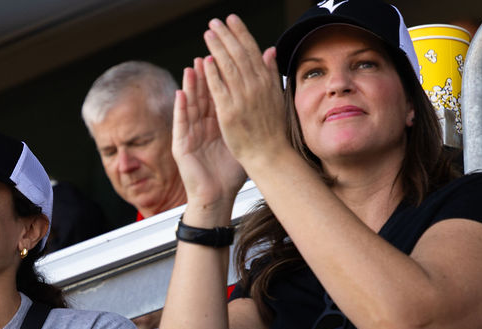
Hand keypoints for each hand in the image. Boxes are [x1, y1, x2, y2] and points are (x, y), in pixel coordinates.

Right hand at [172, 56, 247, 216]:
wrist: (217, 198)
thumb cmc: (231, 174)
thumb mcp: (244, 141)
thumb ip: (251, 119)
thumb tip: (265, 100)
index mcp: (216, 125)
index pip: (217, 95)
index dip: (221, 77)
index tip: (227, 58)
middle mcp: (201, 127)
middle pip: (202, 96)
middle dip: (204, 75)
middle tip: (207, 54)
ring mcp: (189, 136)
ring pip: (189, 106)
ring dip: (190, 86)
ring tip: (192, 67)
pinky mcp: (180, 147)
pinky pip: (180, 124)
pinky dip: (180, 108)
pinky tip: (180, 94)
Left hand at [201, 15, 286, 169]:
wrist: (269, 155)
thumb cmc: (272, 129)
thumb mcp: (276, 96)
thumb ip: (271, 72)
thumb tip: (270, 50)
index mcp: (266, 81)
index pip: (252, 51)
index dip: (241, 33)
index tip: (232, 20)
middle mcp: (255, 87)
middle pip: (239, 54)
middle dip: (227, 35)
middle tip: (215, 22)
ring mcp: (242, 99)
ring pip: (228, 67)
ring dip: (218, 48)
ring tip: (208, 34)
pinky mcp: (229, 113)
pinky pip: (219, 89)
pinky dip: (213, 74)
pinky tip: (205, 60)